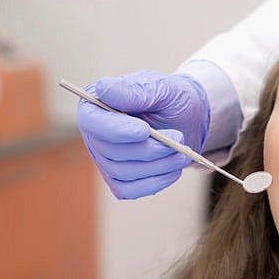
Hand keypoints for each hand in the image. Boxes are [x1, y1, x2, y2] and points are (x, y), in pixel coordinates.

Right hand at [77, 71, 209, 198]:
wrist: (187, 118)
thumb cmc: (169, 99)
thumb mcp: (159, 88)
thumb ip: (134, 91)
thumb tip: (103, 89)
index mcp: (97, 105)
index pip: (91, 121)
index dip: (116, 130)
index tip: (144, 130)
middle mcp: (96, 135)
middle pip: (110, 151)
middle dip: (147, 149)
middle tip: (178, 138)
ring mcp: (105, 159)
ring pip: (122, 172)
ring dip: (157, 165)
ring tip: (182, 153)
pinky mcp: (120, 179)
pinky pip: (130, 190)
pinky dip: (154, 182)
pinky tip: (174, 169)